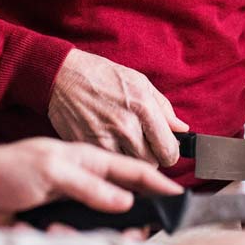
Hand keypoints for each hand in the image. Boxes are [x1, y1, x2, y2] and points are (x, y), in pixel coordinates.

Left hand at [0, 137, 181, 225]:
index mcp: (88, 161)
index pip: (133, 171)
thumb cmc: (7, 169)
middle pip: (125, 209)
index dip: (158, 183)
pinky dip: (60, 242)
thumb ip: (88, 185)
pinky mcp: (55, 229)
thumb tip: (126, 201)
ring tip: (55, 231)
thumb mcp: (50, 170)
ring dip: (82, 237)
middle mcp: (84, 185)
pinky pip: (73, 243)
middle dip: (126, 226)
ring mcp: (71, 208)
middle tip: (126, 236)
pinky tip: (37, 232)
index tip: (179, 198)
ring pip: (100, 232)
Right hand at [48, 49, 188, 165]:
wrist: (63, 76)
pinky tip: (109, 147)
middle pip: (152, 164)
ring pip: (130, 169)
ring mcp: (105, 139)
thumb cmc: (101, 76)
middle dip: (151, 157)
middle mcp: (126, 126)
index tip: (164, 149)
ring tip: (125, 146)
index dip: (170, 152)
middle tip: (143, 145)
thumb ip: (163, 107)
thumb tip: (182, 128)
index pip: (169, 150)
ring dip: (131, 161)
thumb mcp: (138, 81)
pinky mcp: (88, 148)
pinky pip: (110, 166)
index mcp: (143, 107)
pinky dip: (113, 161)